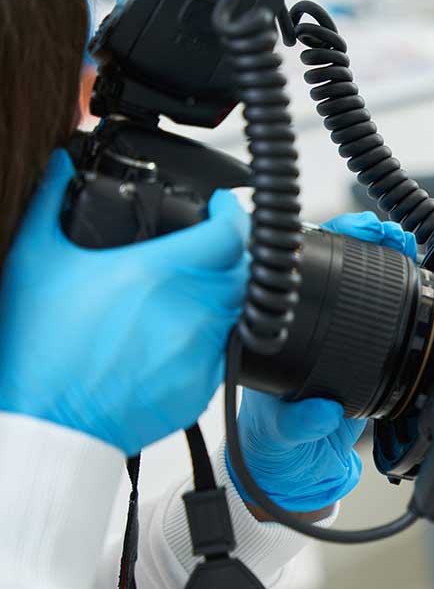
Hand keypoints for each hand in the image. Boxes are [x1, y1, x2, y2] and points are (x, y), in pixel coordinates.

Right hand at [0, 149, 248, 454]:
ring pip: (236, 311)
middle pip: (244, 270)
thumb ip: (50, 202)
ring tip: (183, 293)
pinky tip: (170, 337)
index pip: (231, 232)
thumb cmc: (39, 349)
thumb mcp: (35, 261)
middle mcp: (193, 311)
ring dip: (219, 295)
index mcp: (160, 274)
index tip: (226, 206)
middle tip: (206, 248)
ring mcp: (204, 352)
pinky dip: (206, 338)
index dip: (235, 212)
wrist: (47, 425)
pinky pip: (222, 352)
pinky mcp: (205, 388)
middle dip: (231, 253)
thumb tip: (57, 164)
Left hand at [225, 211, 417, 513]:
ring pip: (357, 278)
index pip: (293, 271)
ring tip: (403, 243)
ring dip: (383, 254)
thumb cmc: (276, 444)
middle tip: (385, 233)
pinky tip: (414, 272)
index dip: (317, 244)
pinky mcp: (360, 350)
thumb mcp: (283, 435)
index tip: (345, 236)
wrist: (299, 468)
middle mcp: (301, 325)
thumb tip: (322, 411)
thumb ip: (299, 424)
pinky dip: (400, 287)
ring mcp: (331, 334)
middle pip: (330, 263)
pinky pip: (379, 309)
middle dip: (360, 237)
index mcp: (275, 333)